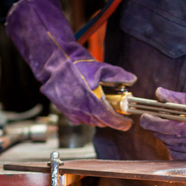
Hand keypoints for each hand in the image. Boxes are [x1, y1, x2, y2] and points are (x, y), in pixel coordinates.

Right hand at [6, 0, 135, 128]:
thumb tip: (132, 79)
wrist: (54, 61)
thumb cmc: (76, 63)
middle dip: (111, 119)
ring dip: (99, 118)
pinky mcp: (64, 110)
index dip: (121, 123)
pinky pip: (80, 119)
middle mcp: (80, 109)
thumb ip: (118, 75)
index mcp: (91, 100)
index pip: (109, 119)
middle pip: (101, 122)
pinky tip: (89, 106)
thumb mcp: (100, 67)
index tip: (127, 124)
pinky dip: (87, 116)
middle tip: (117, 111)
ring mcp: (71, 111)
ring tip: (103, 107)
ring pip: (90, 122)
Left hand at [139, 87, 185, 160]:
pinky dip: (171, 142)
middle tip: (156, 118)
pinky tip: (180, 137)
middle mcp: (183, 142)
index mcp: (185, 127)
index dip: (149, 120)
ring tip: (173, 126)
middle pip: (158, 134)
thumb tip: (159, 93)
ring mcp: (183, 153)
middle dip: (155, 125)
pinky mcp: (183, 160)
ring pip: (163, 141)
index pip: (158, 125)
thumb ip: (175, 98)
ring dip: (163, 133)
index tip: (145, 115)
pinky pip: (170, 150)